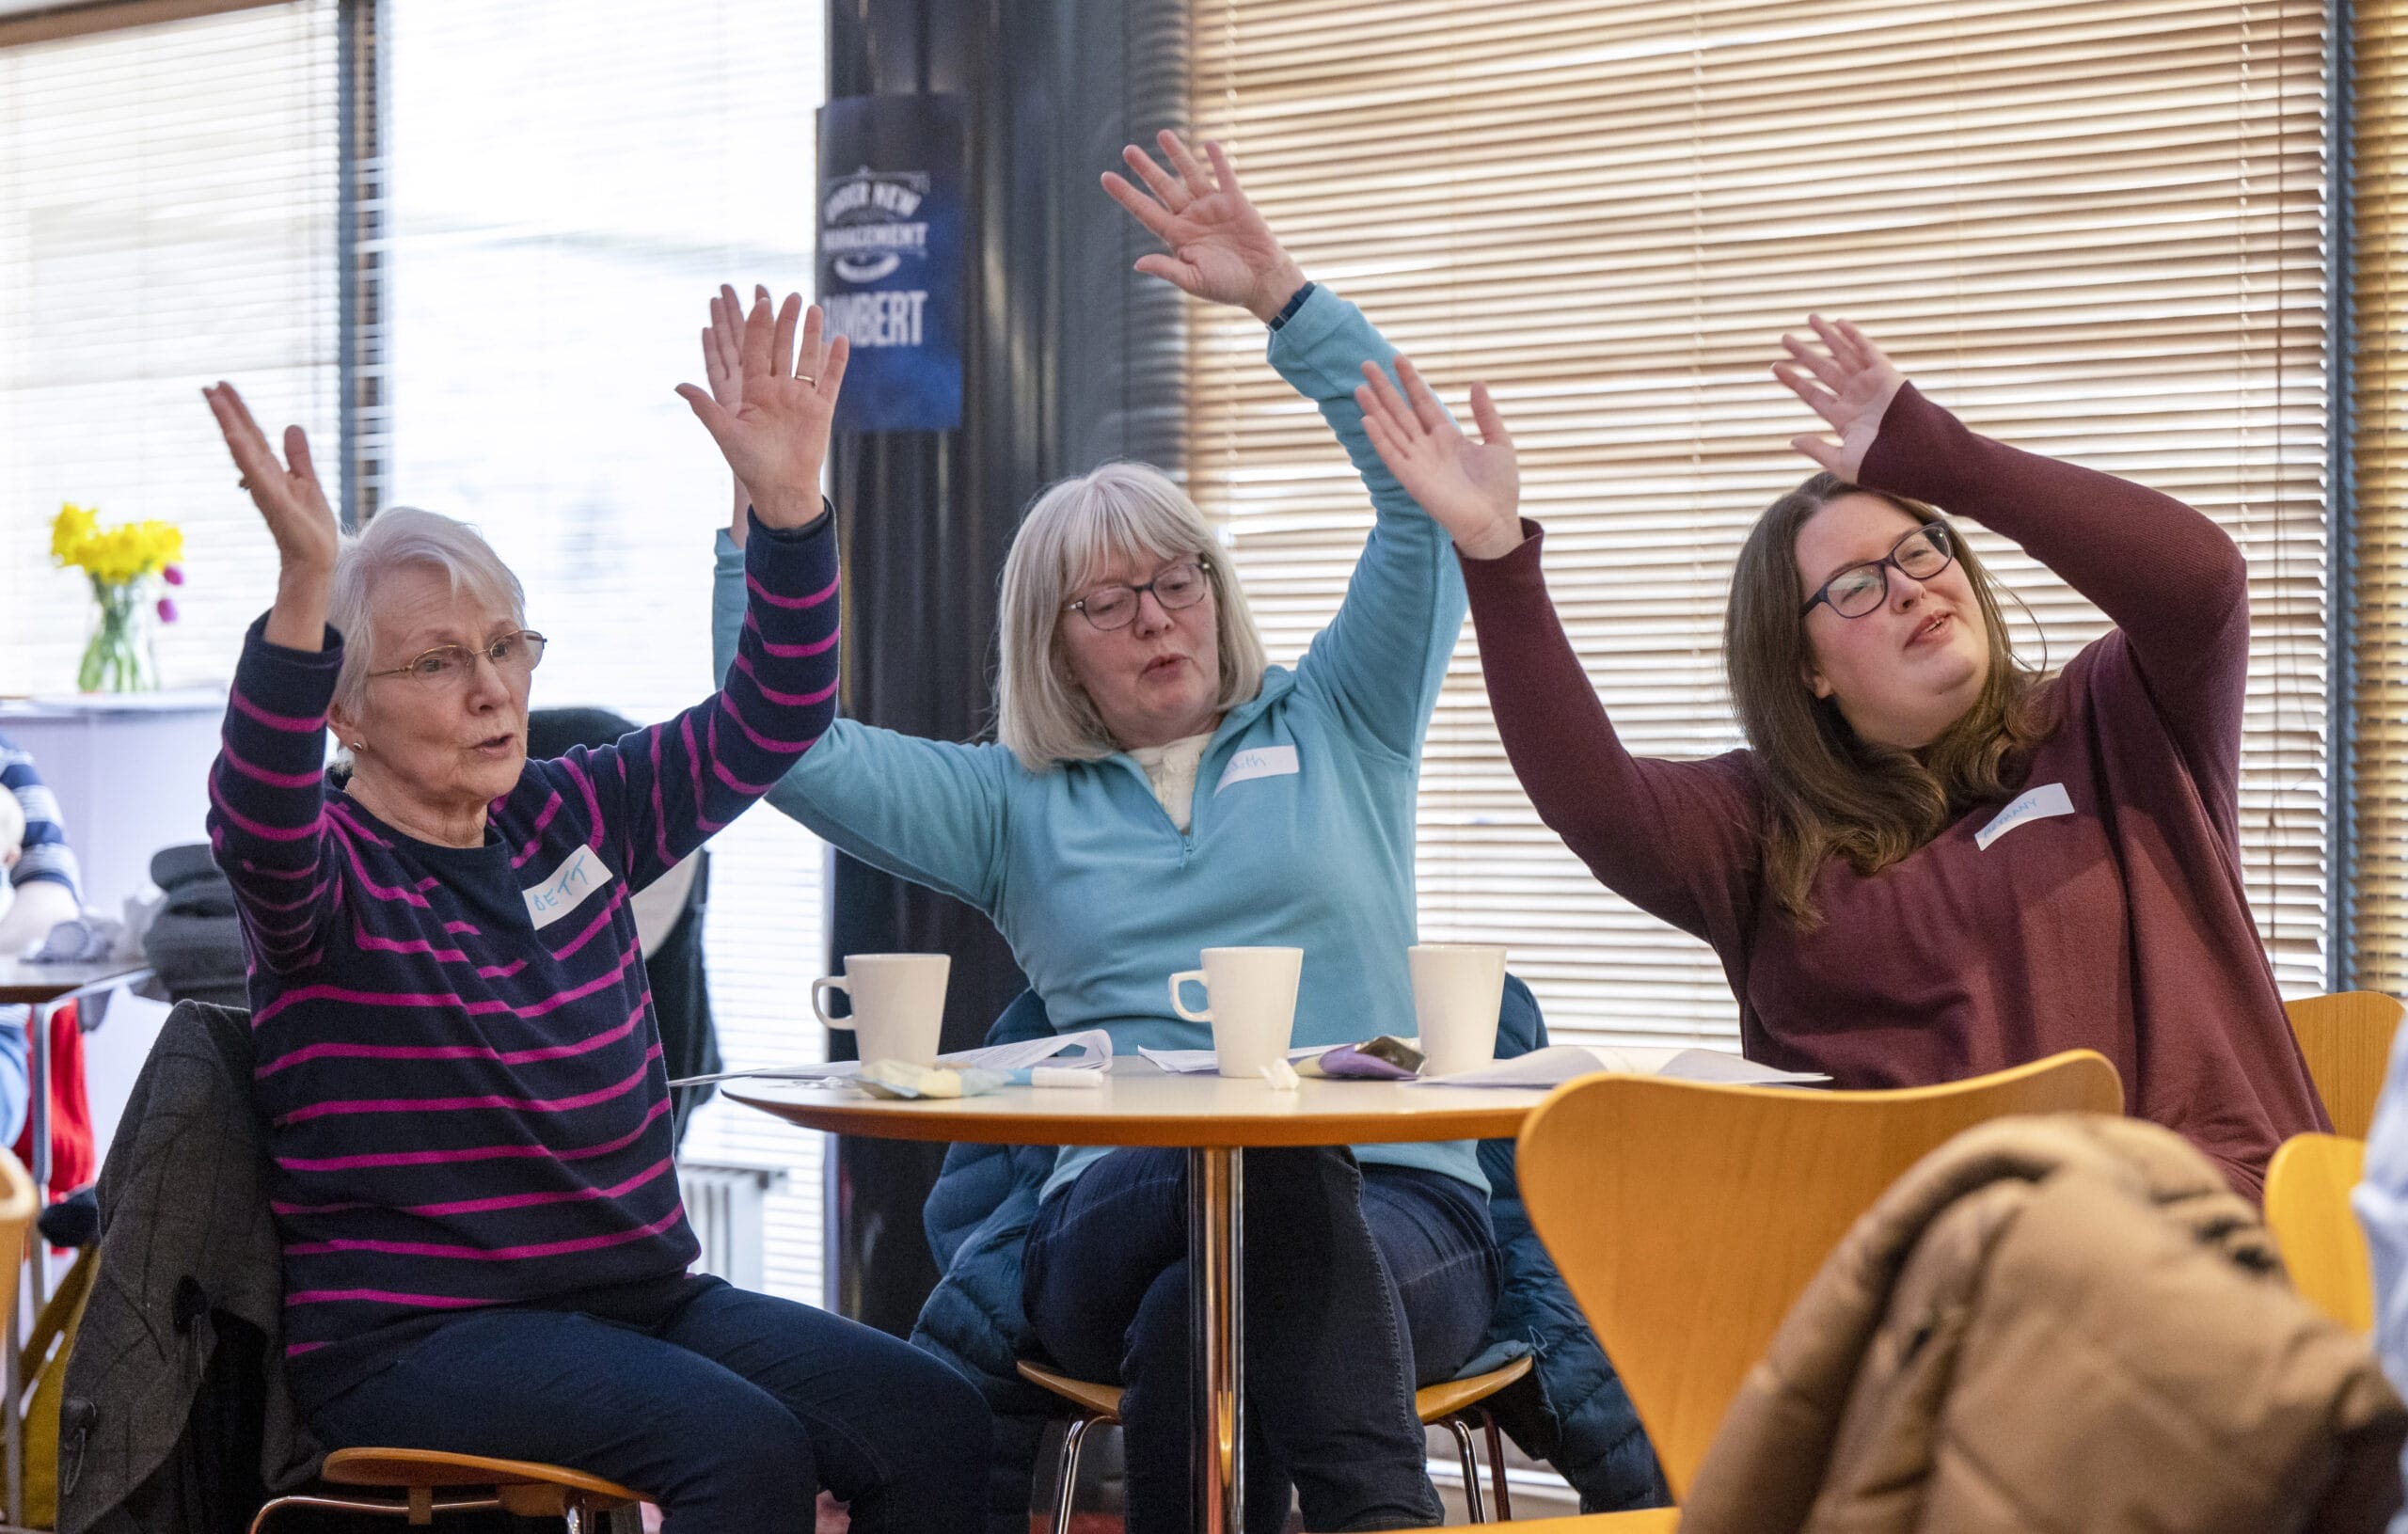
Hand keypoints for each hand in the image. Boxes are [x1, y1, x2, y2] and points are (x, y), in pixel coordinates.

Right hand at [204, 382, 338, 573]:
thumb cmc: (310, 526)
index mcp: (271, 470)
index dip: (239, 410)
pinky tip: (233, 434)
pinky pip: (255, 472)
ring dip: (228, 423)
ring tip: (213, 398)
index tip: (222, 386)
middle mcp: (262, 475)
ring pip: (243, 448)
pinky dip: (243, 453)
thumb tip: (291, 425)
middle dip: (226, 411)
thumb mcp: (307, 481)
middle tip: (206, 385)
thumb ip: (298, 456)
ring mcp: (265, 486)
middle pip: (242, 436)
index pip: (252, 434)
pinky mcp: (273, 499)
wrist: (315, 558)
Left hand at [676, 290, 849, 531]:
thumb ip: (706, 408)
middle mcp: (777, 389)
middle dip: (784, 322)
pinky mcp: (821, 409)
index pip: (754, 350)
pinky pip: (830, 380)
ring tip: (814, 308)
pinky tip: (840, 339)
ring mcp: (800, 397)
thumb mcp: (725, 434)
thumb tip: (678, 385)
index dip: (756, 327)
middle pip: (781, 347)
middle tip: (789, 296)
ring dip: (810, 334)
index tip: (759, 303)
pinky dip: (836, 360)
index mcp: (753, 391)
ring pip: (807, 358)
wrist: (781, 489)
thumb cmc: (750, 465)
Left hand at [1102, 131, 1304, 322]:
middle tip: (1128, 150)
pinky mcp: (1236, 202)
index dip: (1125, 194)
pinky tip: (1208, 145)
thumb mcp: (1194, 281)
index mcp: (1177, 236)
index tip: (1106, 176)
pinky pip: (1224, 176)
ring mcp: (1212, 207)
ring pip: (1190, 175)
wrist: (1263, 282)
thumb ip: (1168, 269)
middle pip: (1163, 187)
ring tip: (1163, 134)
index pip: (1145, 210)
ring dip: (1177, 155)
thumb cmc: (1228, 287)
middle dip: (1146, 169)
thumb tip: (1138, 263)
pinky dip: (1217, 161)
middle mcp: (1191, 217)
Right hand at [1355, 357, 1521, 559]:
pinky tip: (1367, 419)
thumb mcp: (1499, 442)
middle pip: (1400, 412)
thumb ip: (1485, 414)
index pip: (1423, 403)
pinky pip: (1392, 455)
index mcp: (1447, 437)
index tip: (1398, 359)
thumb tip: (1476, 383)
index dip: (1411, 381)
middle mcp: (1428, 447)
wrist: (1495, 522)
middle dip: (1384, 388)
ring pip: (1391, 429)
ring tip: (1359, 387)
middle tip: (1367, 364)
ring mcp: (1418, 463)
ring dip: (1375, 408)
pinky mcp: (1412, 480)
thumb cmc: (1500, 488)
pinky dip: (1379, 438)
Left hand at [1771, 315, 1906, 482]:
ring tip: (1811, 319)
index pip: (1812, 394)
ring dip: (1827, 337)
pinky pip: (1868, 351)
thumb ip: (1818, 450)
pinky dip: (1855, 337)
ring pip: (1843, 355)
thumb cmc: (1881, 466)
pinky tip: (1840, 323)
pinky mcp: (1887, 375)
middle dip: (1805, 354)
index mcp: (1843, 417)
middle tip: (1785, 338)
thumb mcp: (1843, 462)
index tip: (1775, 366)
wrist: (1914, 458)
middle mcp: (1855, 397)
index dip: (1794, 380)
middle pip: (1823, 370)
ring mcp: (1871, 385)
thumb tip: (1792, 440)